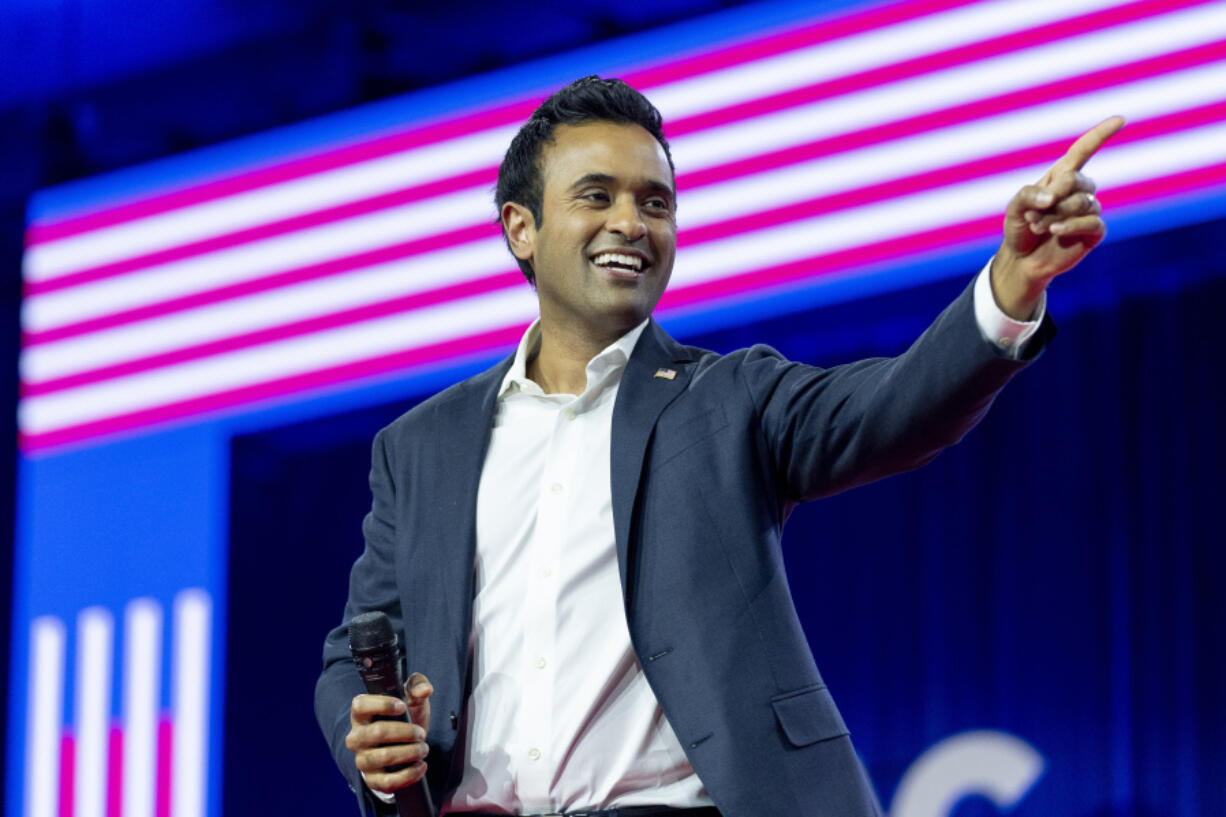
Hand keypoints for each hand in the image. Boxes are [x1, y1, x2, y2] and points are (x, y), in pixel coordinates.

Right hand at [345, 673, 433, 793]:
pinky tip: (421, 765)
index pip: (360, 705)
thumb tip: (425, 690)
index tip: (402, 707)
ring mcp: (362, 759)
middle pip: (376, 732)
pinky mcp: (372, 780)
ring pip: (383, 757)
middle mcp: (356, 737)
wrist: (405, 744)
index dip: (381, 704)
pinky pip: (387, 782)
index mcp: (361, 713)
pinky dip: (408, 774)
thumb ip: (418, 685)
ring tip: (423, 749)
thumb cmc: (405, 716)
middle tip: (421, 733)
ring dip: (409, 753)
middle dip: (405, 732)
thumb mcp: (411, 697)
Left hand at [991, 116, 1125, 319]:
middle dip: (1054, 195)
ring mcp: (1088, 210)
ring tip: (1038, 226)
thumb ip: (1027, 196)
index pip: (1083, 150)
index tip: (1120, 119)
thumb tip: (1050, 197)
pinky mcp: (1093, 231)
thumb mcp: (1014, 209)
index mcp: (1060, 176)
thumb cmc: (1020, 228)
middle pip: (1077, 180)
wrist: (1022, 259)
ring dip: (1055, 216)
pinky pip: (1092, 222)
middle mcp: (1078, 190)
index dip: (1101, 135)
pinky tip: (1055, 231)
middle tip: (1034, 213)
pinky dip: (1071, 226)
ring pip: (1081, 204)